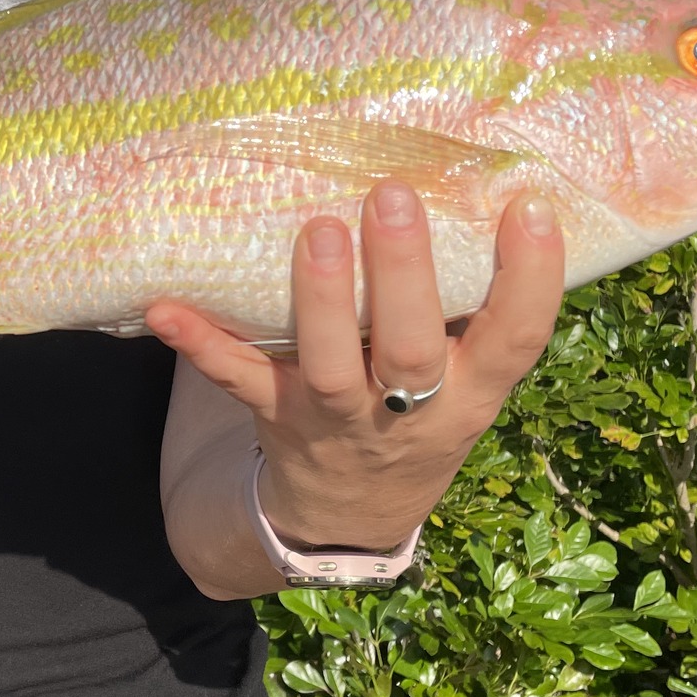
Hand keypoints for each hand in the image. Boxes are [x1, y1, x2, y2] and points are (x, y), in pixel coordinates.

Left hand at [147, 183, 564, 548]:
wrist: (353, 512)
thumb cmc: (420, 409)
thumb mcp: (469, 376)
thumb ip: (475, 305)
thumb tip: (487, 184)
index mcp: (471, 389)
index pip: (516, 338)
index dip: (531, 279)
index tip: (530, 209)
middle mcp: (410, 410)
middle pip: (412, 349)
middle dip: (403, 275)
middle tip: (390, 196)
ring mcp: (337, 416)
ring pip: (330, 366)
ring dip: (321, 299)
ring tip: (318, 230)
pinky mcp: (275, 415)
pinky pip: (235, 381)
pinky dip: (200, 346)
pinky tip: (165, 309)